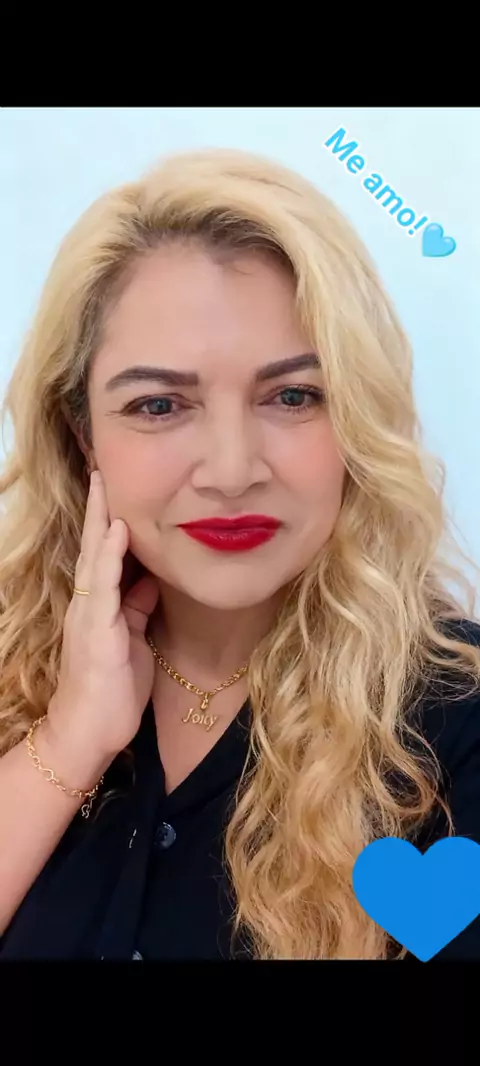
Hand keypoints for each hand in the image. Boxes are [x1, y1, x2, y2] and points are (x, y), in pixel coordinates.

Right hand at [43, 471, 159, 783]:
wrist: (90, 732)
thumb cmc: (112, 689)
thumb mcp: (132, 639)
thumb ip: (137, 607)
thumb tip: (151, 578)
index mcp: (99, 604)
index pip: (103, 552)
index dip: (109, 517)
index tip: (114, 484)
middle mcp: (89, 602)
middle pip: (92, 544)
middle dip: (99, 506)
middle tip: (101, 466)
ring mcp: (90, 614)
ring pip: (93, 556)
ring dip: (100, 517)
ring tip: (103, 481)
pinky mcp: (96, 630)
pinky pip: (102, 585)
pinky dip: (109, 555)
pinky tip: (117, 530)